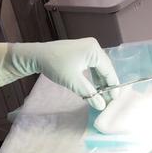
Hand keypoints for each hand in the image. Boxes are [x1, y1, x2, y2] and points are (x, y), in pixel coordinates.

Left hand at [0, 38, 119, 109]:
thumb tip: (102, 106)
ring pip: (98, 68)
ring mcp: (87, 47)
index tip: (114, 101)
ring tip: (102, 96)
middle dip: (107, 85)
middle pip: (105, 68)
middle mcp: (93, 46)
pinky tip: (93, 87)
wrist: (37, 55)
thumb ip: (90, 94)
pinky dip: (93, 76)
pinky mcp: (81, 51)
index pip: (109, 71)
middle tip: (108, 100)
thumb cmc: (56, 66)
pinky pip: (92, 65)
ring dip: (100, 81)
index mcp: (94, 50)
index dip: (113, 86)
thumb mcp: (73, 82)